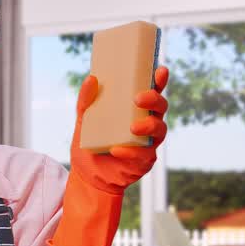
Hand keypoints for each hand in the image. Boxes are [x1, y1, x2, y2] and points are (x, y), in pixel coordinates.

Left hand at [69, 65, 169, 194]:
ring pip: (160, 130)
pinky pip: (143, 155)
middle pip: (161, 108)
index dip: (159, 81)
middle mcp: (147, 123)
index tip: (160, 70)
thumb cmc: (90, 142)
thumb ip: (86, 101)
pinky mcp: (144, 161)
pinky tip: (116, 149)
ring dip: (148, 126)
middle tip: (138, 99)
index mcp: (136, 110)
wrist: (87, 174)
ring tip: (132, 127)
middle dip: (154, 100)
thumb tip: (91, 79)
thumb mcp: (83, 120)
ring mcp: (148, 143)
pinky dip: (130, 152)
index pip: (152, 91)